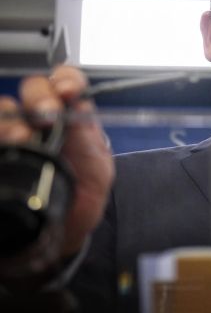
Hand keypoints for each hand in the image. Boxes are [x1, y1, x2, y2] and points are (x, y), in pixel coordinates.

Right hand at [0, 66, 114, 258]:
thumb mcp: (99, 171)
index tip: (67, 91)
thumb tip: (79, 107)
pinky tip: (7, 144)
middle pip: (33, 88)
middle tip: (46, 115)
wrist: (59, 232)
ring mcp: (15, 133)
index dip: (66, 79)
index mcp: (72, 118)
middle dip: (40, 97)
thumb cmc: (82, 197)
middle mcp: (40, 120)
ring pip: (4, 108)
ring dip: (10, 118)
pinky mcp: (2, 151)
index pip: (67, 83)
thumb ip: (91, 140)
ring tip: (21, 138)